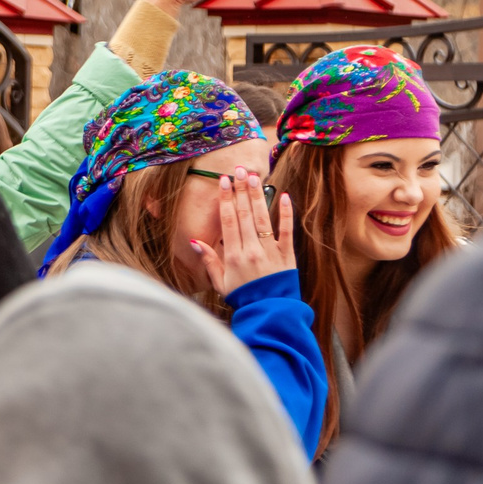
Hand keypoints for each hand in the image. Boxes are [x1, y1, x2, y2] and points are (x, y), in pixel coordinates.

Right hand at [192, 170, 294, 295]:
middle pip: (245, 214)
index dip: (226, 199)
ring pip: (262, 218)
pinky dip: (285, 213)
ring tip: (253, 177)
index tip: (224, 182)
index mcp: (233, 256)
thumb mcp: (220, 282)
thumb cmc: (243, 298)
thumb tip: (195, 241)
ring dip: (257, 196)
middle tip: (238, 170)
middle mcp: (251, 250)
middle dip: (241, 190)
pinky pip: (287, 231)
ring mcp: (270, 251)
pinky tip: (283, 196)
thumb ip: (209, 260)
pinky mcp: (287, 255)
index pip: (229, 221)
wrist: (269, 313)